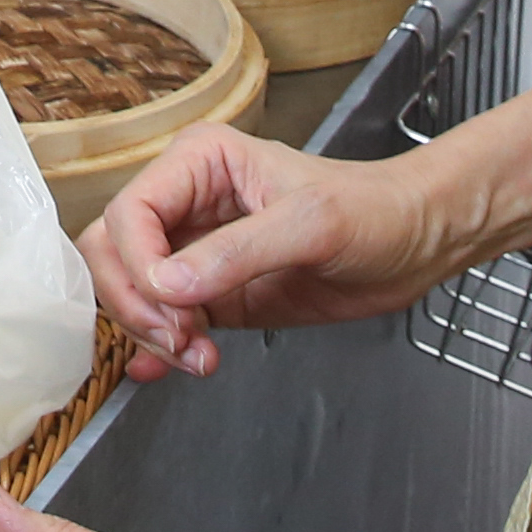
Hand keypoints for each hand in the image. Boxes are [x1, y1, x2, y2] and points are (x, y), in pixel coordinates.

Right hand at [84, 128, 470, 375]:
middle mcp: (187, 201)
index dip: (140, 265)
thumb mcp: (311, 225)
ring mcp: (197, 251)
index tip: (177, 305)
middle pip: (114, 252)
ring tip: (200, 357)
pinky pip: (162, 318)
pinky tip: (167, 369)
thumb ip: (238, 252)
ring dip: (153, 332)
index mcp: (200, 162)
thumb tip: (170, 285)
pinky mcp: (214, 293)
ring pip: (132, 291)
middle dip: (137, 303)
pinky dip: (155, 348)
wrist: (416, 244)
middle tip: (182, 339)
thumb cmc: (374, 211)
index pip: (129, 213)